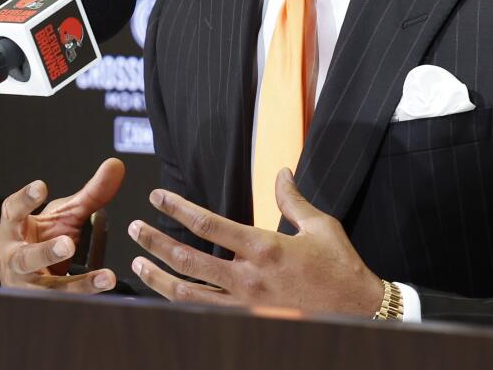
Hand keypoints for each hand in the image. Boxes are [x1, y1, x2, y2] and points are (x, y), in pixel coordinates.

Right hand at [0, 157, 124, 291]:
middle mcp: (15, 258)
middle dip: (46, 252)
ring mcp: (27, 285)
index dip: (25, 199)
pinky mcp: (43, 302)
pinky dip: (86, 296)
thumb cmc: (43, 239)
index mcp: (15, 229)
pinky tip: (106, 287)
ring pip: (47, 289)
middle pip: (25, 258)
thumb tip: (115, 166)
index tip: (41, 186)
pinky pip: (64, 303)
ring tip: (104, 278)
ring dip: (75, 285)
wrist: (31, 276)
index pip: (12, 211)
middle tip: (68, 244)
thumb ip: (90, 194)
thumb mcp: (66, 215)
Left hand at [129, 168, 382, 315]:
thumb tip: (281, 173)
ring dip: (158, 278)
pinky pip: (205, 313)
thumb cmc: (340, 268)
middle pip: (188, 259)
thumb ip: (292, 200)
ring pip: (188, 293)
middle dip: (155, 242)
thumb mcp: (320, 226)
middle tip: (134, 229)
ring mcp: (245, 304)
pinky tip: (167, 294)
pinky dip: (180, 303)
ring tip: (138, 265)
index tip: (158, 197)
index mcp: (264, 247)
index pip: (208, 224)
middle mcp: (248, 276)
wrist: (358, 312)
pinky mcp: (248, 320)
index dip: (178, 208)